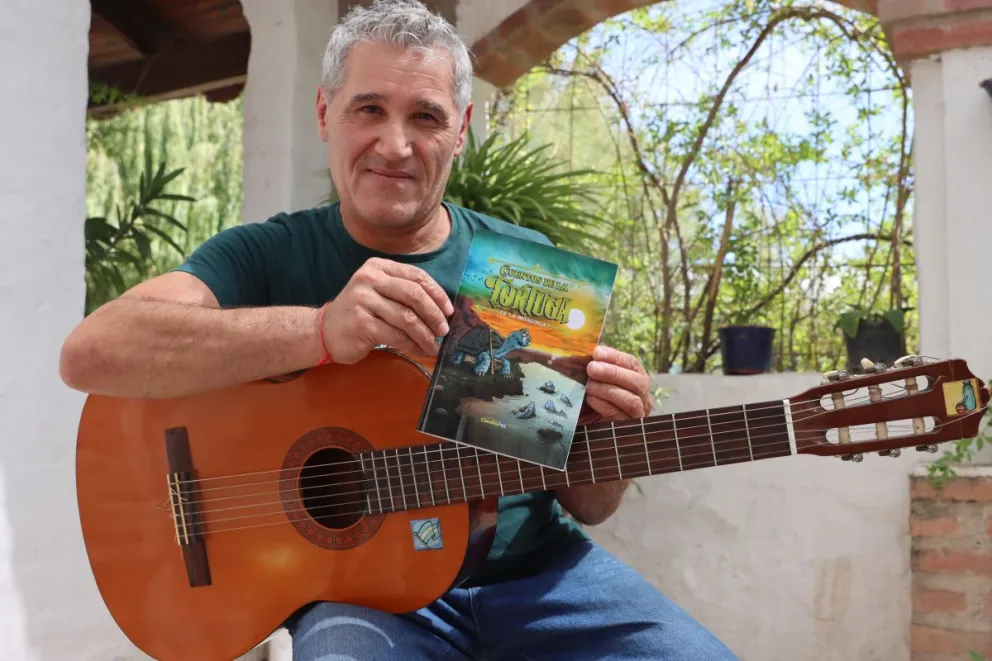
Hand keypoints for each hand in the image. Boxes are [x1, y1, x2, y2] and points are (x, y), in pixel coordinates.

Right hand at [321, 257, 452, 363]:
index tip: (449, 311)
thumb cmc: (359, 312)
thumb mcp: (379, 292)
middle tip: (444, 330)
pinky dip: (412, 345)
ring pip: (407, 318)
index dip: (437, 294)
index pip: (416, 276)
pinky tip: (418, 350)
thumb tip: (441, 309)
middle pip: (414, 295)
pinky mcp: (361, 323)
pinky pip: (396, 335)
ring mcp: (363, 300)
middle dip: (434, 314)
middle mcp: (369, 279)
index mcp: (378, 267)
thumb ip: (403, 293)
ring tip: (434, 346)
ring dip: (425, 335)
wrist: (324, 331)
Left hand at [580, 345, 652, 422]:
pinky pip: (620, 416)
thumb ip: (594, 368)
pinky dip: (604, 405)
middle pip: (637, 382)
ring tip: (589, 385)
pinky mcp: (627, 429)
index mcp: (637, 379)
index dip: (615, 356)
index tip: (597, 352)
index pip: (632, 364)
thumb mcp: (595, 381)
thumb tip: (584, 354)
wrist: (587, 427)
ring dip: (608, 390)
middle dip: (613, 373)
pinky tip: (591, 399)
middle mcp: (643, 397)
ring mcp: (637, 415)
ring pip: (631, 400)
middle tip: (591, 368)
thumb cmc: (593, 400)